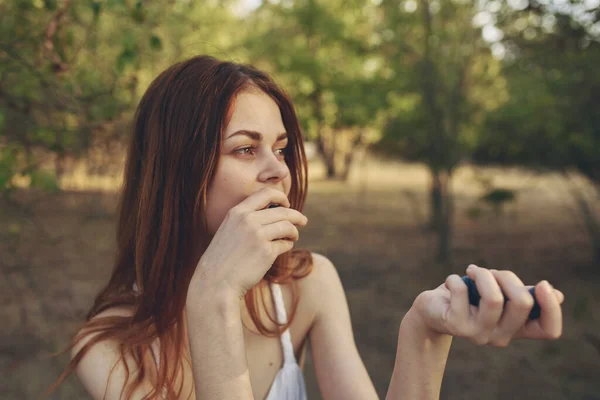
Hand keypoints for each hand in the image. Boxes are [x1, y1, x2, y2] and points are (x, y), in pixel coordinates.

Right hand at [188, 187, 307, 299]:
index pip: (266, 193)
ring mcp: (258, 235)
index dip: (281, 197)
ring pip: (287, 227)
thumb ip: (247, 218)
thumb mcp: (229, 229)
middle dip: (296, 216)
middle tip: (303, 221)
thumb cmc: (223, 257)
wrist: (215, 281)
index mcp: (237, 212)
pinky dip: (288, 245)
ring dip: (294, 232)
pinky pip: (285, 244)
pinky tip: (284, 248)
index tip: (287, 204)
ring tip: (293, 237)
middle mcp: (248, 220)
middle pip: (283, 211)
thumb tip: (276, 212)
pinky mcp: (266, 252)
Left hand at [413, 264, 563, 346]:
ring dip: (484, 274)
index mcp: (517, 329)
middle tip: (490, 272)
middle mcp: (501, 337)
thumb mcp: (497, 294)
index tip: (543, 283)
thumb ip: (521, 295)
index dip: (552, 308)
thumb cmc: (469, 298)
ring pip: (494, 298)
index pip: (549, 330)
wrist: (432, 310)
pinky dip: (456, 278)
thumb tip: (556, 294)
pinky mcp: (455, 325)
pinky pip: (462, 292)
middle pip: (522, 303)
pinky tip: (452, 281)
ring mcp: (478, 334)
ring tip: (473, 270)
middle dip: (507, 276)